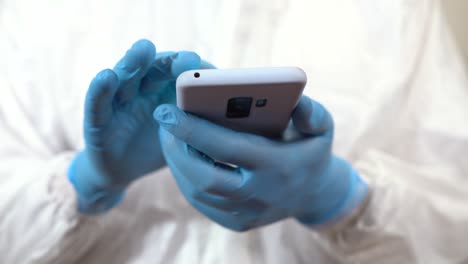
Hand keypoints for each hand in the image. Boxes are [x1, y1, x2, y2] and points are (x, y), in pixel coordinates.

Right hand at [68, 39, 209, 213]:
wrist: (123, 172)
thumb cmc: (156, 148)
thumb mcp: (182, 137)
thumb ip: (198, 123)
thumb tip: (234, 118)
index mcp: (162, 91)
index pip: (176, 72)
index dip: (190, 69)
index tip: (205, 67)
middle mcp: (141, 90)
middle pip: (152, 69)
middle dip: (169, 61)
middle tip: (185, 58)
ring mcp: (119, 102)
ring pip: (125, 77)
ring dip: (134, 62)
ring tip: (144, 50)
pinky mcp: (97, 119)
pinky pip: (97, 102)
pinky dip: (101, 88)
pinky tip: (107, 76)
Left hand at [154, 96, 367, 230]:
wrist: (313, 194)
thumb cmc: (311, 151)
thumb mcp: (321, 128)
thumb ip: (311, 112)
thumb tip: (294, 100)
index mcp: (278, 167)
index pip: (227, 148)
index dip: (193, 130)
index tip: (167, 110)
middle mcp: (260, 195)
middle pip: (204, 177)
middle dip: (175, 149)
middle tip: (161, 121)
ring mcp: (247, 214)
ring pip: (198, 192)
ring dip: (176, 162)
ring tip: (168, 135)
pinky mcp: (237, 223)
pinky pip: (201, 203)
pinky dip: (186, 179)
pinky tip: (181, 157)